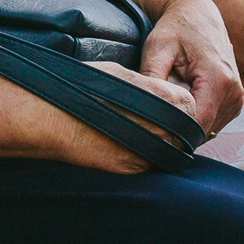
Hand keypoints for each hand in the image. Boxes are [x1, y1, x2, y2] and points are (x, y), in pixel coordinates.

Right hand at [46, 64, 206, 174]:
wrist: (53, 118)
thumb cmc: (83, 88)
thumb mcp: (122, 74)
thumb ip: (152, 86)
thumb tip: (168, 95)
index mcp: (165, 99)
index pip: (190, 106)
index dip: (178, 103)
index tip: (166, 101)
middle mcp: (163, 128)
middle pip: (183, 131)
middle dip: (173, 125)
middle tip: (152, 117)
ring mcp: (149, 152)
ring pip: (169, 150)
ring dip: (161, 141)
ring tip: (138, 129)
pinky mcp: (133, 169)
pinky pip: (150, 163)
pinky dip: (145, 154)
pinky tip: (126, 142)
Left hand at [140, 0, 243, 134]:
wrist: (198, 14)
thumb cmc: (175, 28)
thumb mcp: (157, 48)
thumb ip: (151, 78)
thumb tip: (143, 107)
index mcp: (219, 79)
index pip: (197, 125)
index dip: (172, 132)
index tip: (151, 129)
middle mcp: (234, 91)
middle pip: (203, 130)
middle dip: (177, 130)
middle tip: (154, 118)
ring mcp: (238, 97)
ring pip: (208, 129)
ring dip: (187, 124)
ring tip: (169, 105)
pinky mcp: (235, 100)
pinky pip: (213, 122)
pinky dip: (196, 118)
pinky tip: (183, 102)